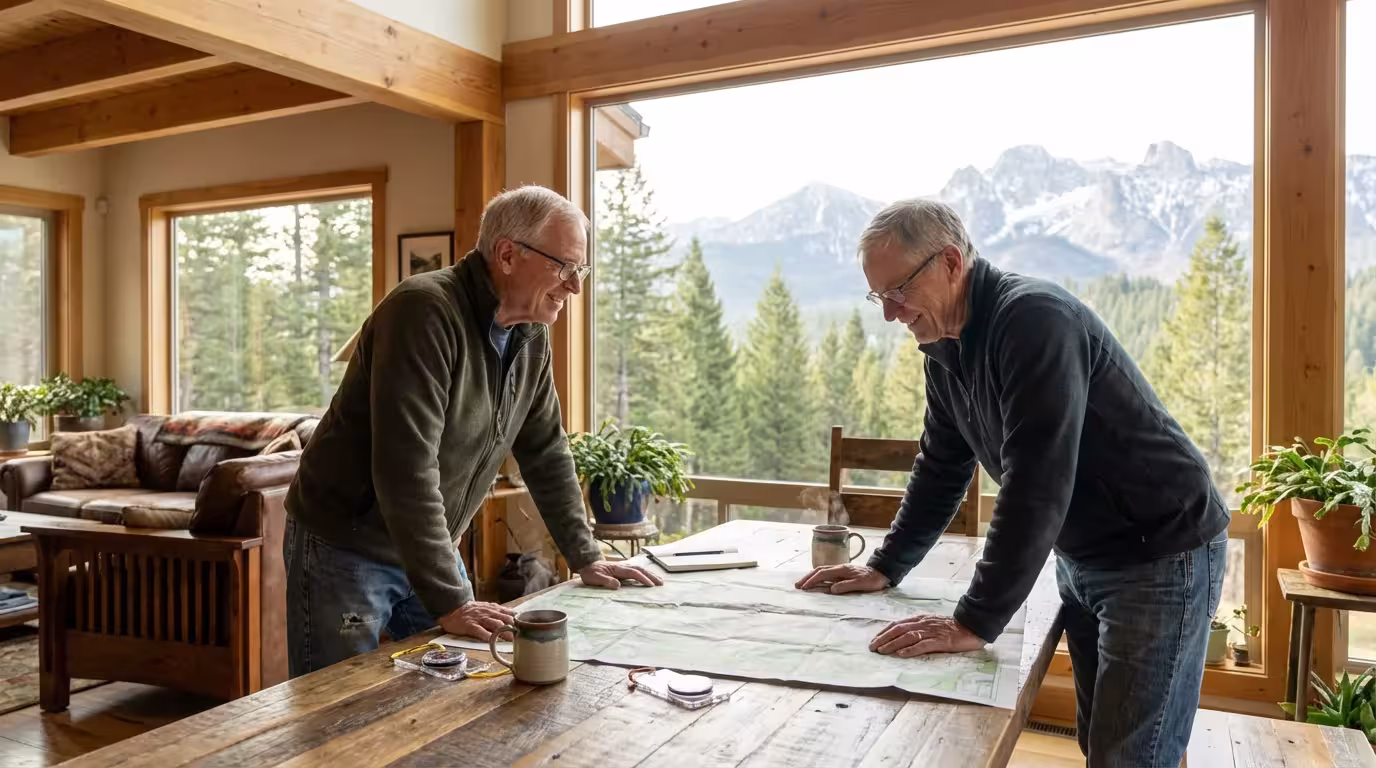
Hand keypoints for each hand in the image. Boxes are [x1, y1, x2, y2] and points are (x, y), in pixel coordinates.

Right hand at [438, 600, 515, 641]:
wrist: (453, 608)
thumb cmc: (471, 610)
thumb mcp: (487, 607)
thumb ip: (499, 612)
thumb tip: (514, 616)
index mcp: (494, 609)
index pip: (509, 613)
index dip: (518, 621)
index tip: (525, 628)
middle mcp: (488, 613)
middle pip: (504, 619)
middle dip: (514, 628)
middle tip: (521, 636)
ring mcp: (479, 619)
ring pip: (494, 625)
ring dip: (504, 632)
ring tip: (511, 639)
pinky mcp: (470, 625)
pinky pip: (479, 631)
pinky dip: (486, 636)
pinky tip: (491, 641)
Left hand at [579, 560, 663, 588]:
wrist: (586, 563)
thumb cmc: (590, 572)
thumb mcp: (594, 578)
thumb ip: (605, 581)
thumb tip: (618, 586)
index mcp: (617, 569)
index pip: (633, 573)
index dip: (643, 579)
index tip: (651, 585)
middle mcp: (622, 567)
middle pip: (640, 570)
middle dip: (651, 576)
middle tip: (661, 583)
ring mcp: (623, 567)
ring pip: (639, 569)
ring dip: (650, 574)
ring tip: (659, 581)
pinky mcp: (622, 570)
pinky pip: (636, 571)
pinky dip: (644, 574)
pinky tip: (648, 578)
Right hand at [794, 564, 888, 593]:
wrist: (882, 572)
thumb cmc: (872, 580)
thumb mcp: (861, 584)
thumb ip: (846, 586)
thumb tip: (831, 589)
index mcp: (842, 570)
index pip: (822, 574)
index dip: (812, 580)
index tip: (803, 587)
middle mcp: (839, 567)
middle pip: (819, 570)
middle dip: (807, 577)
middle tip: (797, 585)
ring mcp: (840, 569)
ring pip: (822, 571)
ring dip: (811, 576)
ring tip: (803, 584)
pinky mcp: (842, 572)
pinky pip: (826, 573)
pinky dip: (818, 577)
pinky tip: (816, 581)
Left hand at [869, 614, 984, 657]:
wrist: (971, 628)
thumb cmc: (950, 628)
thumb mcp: (931, 624)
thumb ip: (918, 627)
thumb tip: (901, 635)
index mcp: (920, 619)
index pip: (898, 624)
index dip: (884, 631)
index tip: (874, 639)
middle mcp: (923, 624)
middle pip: (899, 629)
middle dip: (884, 638)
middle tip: (873, 647)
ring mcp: (931, 632)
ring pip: (908, 636)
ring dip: (893, 644)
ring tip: (882, 651)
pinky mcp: (940, 641)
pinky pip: (923, 645)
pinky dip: (911, 649)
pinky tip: (901, 654)